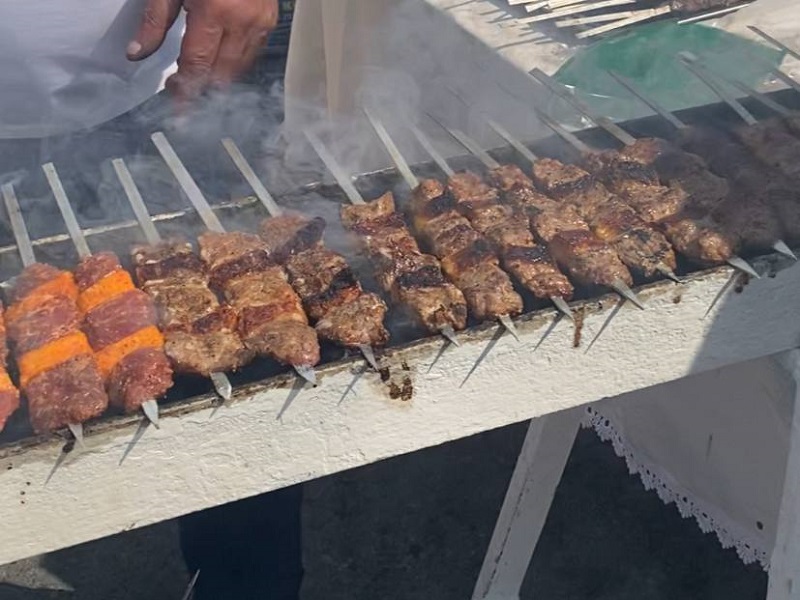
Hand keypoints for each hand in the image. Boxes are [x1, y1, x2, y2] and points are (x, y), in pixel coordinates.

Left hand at [128, 0, 278, 100]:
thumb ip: (155, 20)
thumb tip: (137, 53)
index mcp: (214, 12)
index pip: (197, 66)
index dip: (186, 91)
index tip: (177, 110)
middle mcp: (242, 22)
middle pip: (221, 75)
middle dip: (201, 91)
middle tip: (180, 96)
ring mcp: (260, 23)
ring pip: (239, 69)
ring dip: (218, 81)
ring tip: (197, 82)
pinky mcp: (269, 20)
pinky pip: (251, 54)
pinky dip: (234, 64)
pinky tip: (218, 64)